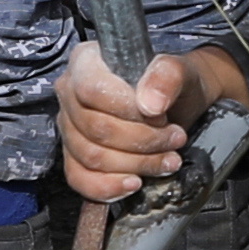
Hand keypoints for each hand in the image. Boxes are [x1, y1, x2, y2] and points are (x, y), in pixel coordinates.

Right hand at [57, 40, 220, 205]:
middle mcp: (69, 93)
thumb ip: (168, 76)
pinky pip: (79, 178)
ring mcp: (69, 126)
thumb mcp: (180, 71)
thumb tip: (150, 104)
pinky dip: (108, 187)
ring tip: (168, 160)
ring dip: (135, 165)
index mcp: (86, 61)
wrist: (178, 106)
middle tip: (175, 139)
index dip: (126, 110)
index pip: (92, 90)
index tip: (161, 117)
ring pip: (91, 156)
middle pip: (94, 128)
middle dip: (141, 141)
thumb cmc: (173, 84)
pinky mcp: (74, 156)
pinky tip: (135, 183)